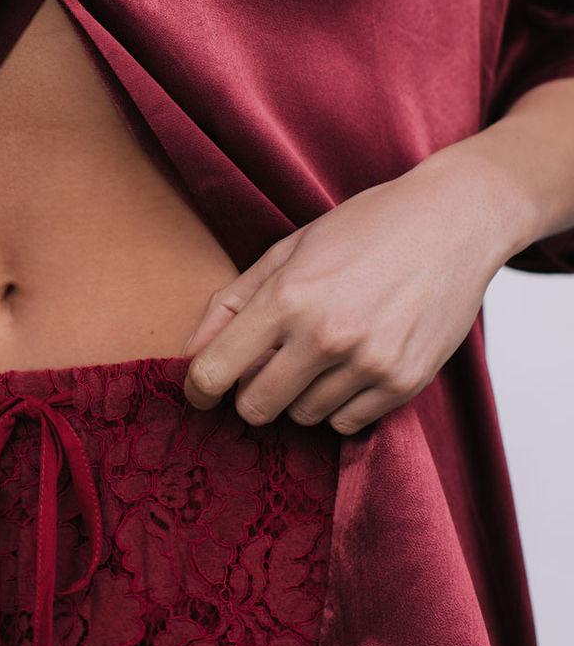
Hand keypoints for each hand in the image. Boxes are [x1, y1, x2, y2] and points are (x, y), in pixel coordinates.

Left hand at [180, 158, 510, 433]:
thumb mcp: (289, 250)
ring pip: (303, 418)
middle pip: (255, 407)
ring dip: (302, 394)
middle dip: (252, 393)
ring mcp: (369, 363)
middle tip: (269, 367)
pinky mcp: (404, 382)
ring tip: (325, 352)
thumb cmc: (365, 229)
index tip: (201, 392)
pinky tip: (355, 364)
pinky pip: (348, 423)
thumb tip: (191, 352)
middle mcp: (326, 335)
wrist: (454, 222)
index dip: (198, 388)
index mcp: (288, 296)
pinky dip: (342, 403)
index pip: (216, 370)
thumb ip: (233, 301)